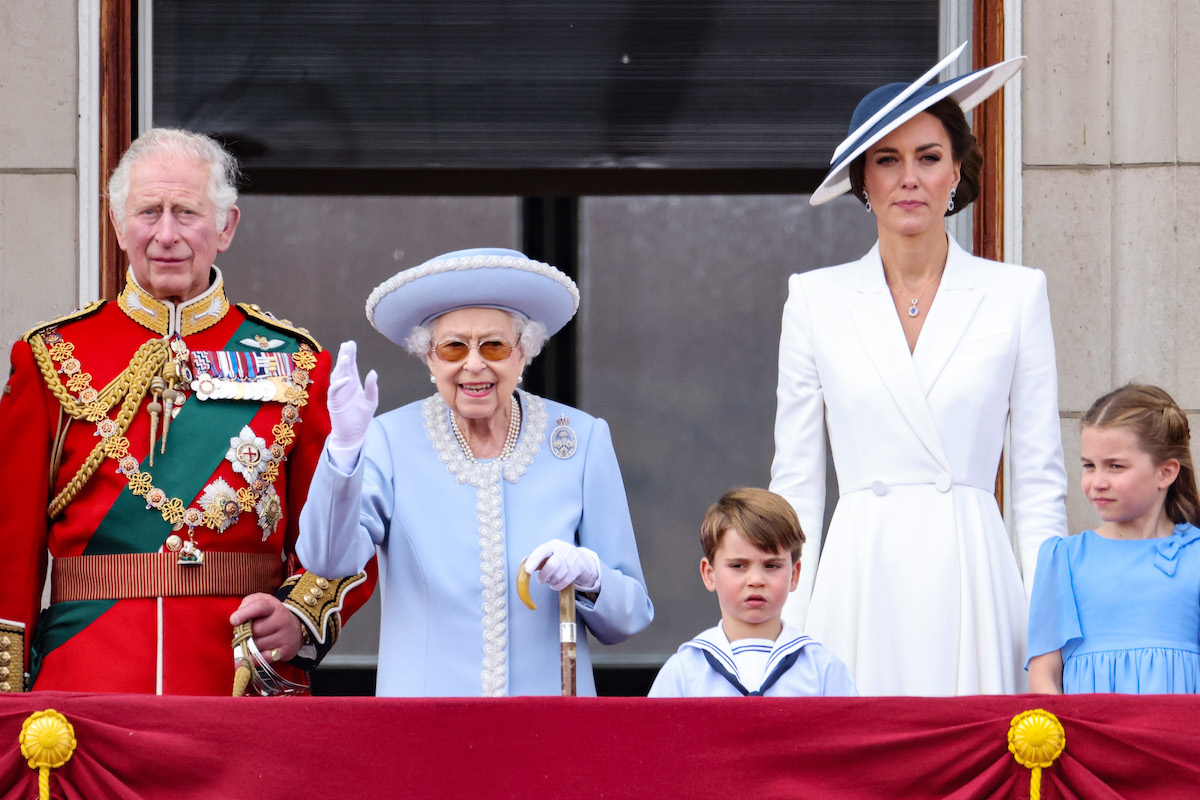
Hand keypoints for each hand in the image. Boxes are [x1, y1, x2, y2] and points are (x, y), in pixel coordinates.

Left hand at [230, 593, 304, 662]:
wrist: (293, 627)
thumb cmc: (270, 615)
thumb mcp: (260, 602)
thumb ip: (246, 605)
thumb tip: (236, 619)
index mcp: (273, 606)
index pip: (260, 607)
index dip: (245, 613)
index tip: (233, 620)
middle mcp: (282, 619)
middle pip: (255, 630)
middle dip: (245, 633)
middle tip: (244, 633)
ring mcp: (285, 636)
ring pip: (257, 645)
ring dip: (249, 645)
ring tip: (251, 641)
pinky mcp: (286, 650)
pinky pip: (263, 658)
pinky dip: (254, 658)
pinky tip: (252, 654)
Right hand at [328, 341, 378, 456]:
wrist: (354, 434)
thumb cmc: (362, 417)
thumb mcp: (371, 401)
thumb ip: (372, 388)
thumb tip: (373, 372)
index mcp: (354, 383)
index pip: (352, 366)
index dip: (351, 355)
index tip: (351, 343)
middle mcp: (345, 385)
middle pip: (343, 368)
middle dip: (345, 356)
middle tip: (347, 345)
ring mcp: (338, 393)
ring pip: (337, 376)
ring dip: (341, 367)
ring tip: (346, 356)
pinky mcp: (333, 402)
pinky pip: (334, 390)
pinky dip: (340, 384)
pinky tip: (347, 378)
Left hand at [523, 539, 601, 592]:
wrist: (582, 559)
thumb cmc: (560, 557)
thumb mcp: (549, 554)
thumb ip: (536, 559)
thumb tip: (523, 566)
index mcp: (553, 545)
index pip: (542, 551)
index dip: (534, 560)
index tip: (528, 570)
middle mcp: (563, 550)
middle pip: (552, 565)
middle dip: (544, 575)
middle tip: (540, 580)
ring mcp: (572, 559)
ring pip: (559, 574)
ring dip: (551, 581)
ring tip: (549, 581)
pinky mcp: (578, 568)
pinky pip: (566, 581)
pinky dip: (558, 586)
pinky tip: (555, 584)